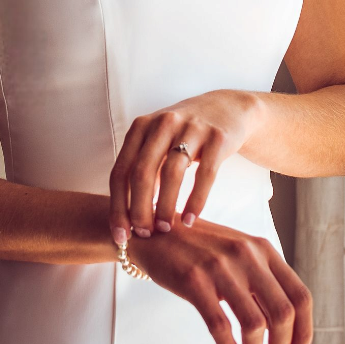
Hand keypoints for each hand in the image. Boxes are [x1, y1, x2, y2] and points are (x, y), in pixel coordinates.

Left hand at [109, 89, 259, 243]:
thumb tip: (126, 216)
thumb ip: (141, 170)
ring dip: (165, 207)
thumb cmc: (184, 133)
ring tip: (165, 228)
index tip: (120, 235)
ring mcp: (192, 128)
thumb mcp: (157, 142)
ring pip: (172, 173)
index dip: (117, 206)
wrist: (227, 108)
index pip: (120, 171)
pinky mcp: (218, 138)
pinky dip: (196, 201)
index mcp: (141, 127)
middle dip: (139, 210)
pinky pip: (205, 174)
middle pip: (142, 173)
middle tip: (144, 234)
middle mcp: (163, 123)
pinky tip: (189, 219)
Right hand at [126, 216, 312, 343]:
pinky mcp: (194, 281)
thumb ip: (262, 279)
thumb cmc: (201, 247)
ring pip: (255, 324)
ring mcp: (220, 266)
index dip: (305, 331)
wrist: (157, 230)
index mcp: (263, 249)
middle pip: (283, 313)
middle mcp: (247, 255)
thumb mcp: (239, 251)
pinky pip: (221, 328)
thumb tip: (286, 327)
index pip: (300, 295)